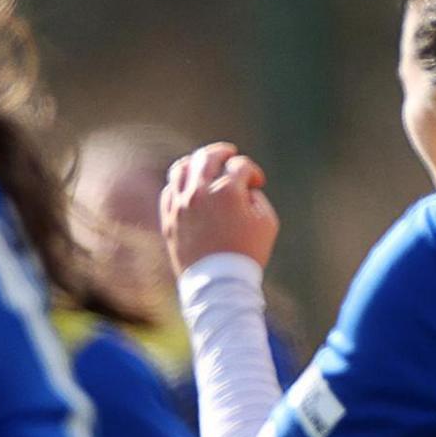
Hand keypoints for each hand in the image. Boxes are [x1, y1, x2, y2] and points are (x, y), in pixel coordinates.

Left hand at [159, 142, 279, 272]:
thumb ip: (256, 195)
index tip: (257, 184)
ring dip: (196, 163)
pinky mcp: (168, 219)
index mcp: (226, 191)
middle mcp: (199, 193)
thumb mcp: (267, 221)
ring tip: (205, 165)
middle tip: (229, 154)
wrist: (218, 284)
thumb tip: (243, 188)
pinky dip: (180, 185)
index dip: (252, 172)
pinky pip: (169, 191)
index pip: (240, 166)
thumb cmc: (248, 253)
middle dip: (222, 152)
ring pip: (181, 168)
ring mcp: (180, 205)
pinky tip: (190, 188)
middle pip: (207, 156)